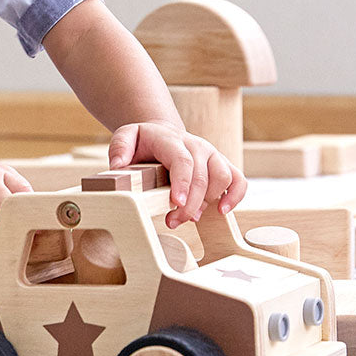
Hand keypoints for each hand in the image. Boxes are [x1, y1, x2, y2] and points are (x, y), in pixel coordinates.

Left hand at [108, 121, 246, 228]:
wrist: (161, 132)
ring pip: (223, 177)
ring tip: (189, 218)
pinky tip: (221, 212)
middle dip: (190, 204)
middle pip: (202, 176)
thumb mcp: (125, 137)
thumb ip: (119, 148)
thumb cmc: (143, 141)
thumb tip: (117, 167)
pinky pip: (238, 180)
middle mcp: (196, 145)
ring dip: (209, 202)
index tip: (177, 203)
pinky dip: (235, 197)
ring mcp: (212, 154)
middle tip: (173, 222)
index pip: (182, 161)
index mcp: (172, 139)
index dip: (182, 183)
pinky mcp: (222, 164)